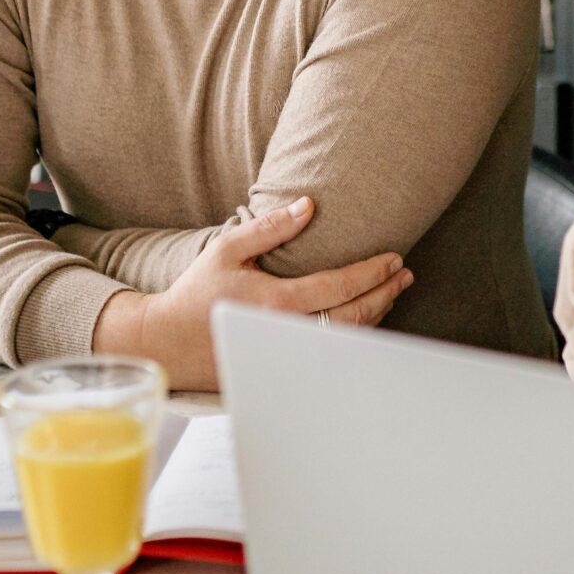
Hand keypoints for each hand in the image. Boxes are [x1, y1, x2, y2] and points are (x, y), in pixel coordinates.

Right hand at [92, 196, 411, 388]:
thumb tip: (308, 205)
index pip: (340, 287)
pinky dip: (355, 335)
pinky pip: (331, 353)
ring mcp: (289, 355)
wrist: (169, 342)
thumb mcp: (228, 249)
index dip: (372, 273)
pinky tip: (366, 318)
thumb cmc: (196, 292)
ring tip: (393, 291)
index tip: (394, 258)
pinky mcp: (285, 368)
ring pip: (347, 339)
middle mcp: (288, 332)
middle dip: (384, 293)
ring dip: (376, 314)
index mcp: (277, 302)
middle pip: (354, 316)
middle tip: (404, 274)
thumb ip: (270, 227)